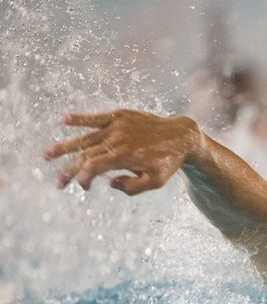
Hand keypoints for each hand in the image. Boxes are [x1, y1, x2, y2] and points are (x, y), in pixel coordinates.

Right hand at [44, 109, 203, 194]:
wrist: (181, 136)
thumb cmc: (168, 162)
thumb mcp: (156, 182)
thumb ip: (133, 187)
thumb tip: (109, 183)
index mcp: (123, 157)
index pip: (93, 168)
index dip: (83, 178)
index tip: (83, 187)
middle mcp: (116, 140)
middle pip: (84, 155)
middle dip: (68, 169)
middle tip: (58, 183)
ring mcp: (117, 126)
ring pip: (85, 137)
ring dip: (65, 147)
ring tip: (47, 154)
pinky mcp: (120, 115)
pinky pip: (97, 117)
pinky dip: (81, 119)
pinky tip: (65, 120)